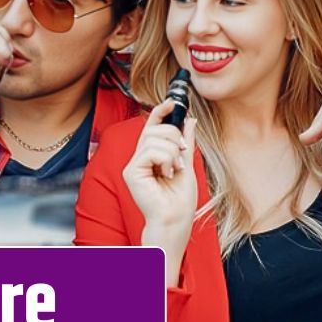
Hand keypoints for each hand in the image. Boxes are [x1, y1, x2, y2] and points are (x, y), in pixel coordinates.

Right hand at [123, 100, 197, 237]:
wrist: (176, 219)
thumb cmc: (180, 199)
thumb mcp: (187, 163)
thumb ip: (186, 142)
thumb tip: (189, 119)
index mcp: (151, 156)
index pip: (152, 126)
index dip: (161, 111)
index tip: (174, 101)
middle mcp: (139, 158)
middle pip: (155, 128)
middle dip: (174, 137)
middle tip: (182, 154)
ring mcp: (134, 165)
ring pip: (154, 139)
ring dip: (172, 152)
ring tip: (174, 169)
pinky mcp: (132, 172)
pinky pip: (151, 151)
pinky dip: (166, 159)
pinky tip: (167, 173)